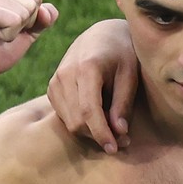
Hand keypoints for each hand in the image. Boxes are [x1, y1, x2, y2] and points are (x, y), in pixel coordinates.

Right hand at [0, 0, 57, 90]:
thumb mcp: (26, 33)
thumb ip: (42, 19)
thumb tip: (48, 10)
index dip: (28, 21)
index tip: (4, 28)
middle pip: (32, 4)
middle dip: (21, 26)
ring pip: (24, 12)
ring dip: (12, 32)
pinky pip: (14, 20)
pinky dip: (6, 35)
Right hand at [46, 19, 138, 152]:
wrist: (100, 35)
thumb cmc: (122, 52)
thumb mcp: (130, 73)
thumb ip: (123, 102)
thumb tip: (120, 132)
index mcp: (86, 68)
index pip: (89, 110)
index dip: (101, 133)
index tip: (114, 148)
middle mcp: (65, 75)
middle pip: (77, 121)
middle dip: (99, 135)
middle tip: (123, 140)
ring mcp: (55, 82)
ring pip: (69, 122)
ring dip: (91, 132)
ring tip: (114, 129)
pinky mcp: (52, 89)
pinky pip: (65, 116)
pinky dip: (82, 123)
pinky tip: (100, 117)